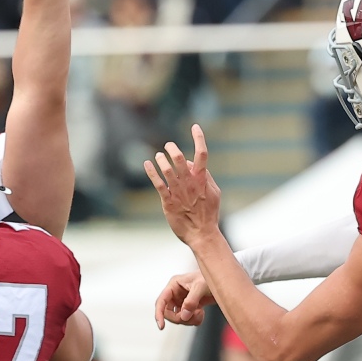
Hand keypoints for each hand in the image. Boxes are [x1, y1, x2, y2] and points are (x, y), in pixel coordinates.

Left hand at [146, 127, 221, 248]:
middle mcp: (190, 183)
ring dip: (161, 160)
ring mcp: (178, 192)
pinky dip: (151, 171)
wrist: (202, 234)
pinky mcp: (168, 201)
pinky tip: (147, 163)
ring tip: (158, 156)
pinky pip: (158, 183)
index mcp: (202, 179)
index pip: (202, 154)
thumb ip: (206, 176)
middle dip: (171, 148)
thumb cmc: (209, 213)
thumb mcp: (214, 193)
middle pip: (179, 158)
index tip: (195, 127)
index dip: (199, 138)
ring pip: (167, 169)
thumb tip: (192, 163)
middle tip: (168, 145)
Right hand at [155, 268, 213, 329]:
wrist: (223, 279)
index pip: (161, 301)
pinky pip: (187, 319)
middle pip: (168, 313)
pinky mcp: (190, 306)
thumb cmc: (210, 277)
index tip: (161, 326)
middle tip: (191, 316)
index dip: (159, 314)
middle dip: (179, 318)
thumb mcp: (201, 286)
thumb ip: (191, 301)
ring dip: (189, 320)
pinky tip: (201, 313)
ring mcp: (183, 301)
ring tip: (200, 313)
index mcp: (174, 285)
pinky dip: (194, 320)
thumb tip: (184, 315)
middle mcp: (176, 293)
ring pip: (178, 318)